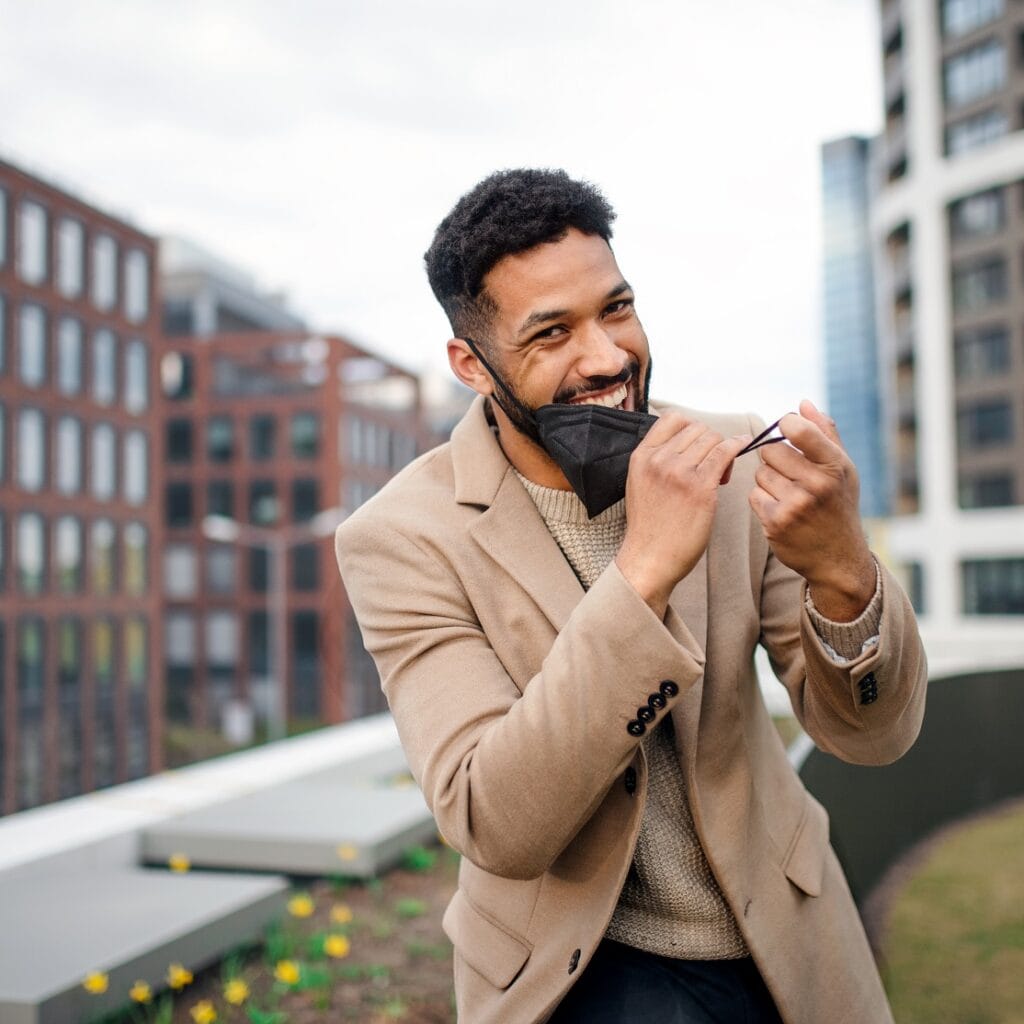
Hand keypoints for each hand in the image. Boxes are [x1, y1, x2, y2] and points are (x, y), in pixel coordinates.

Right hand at [616, 413, 748, 616]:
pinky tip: (742, 445)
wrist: (649, 558)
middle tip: (711, 466)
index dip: (692, 427)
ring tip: (720, 473)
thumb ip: (656, 461)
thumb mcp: (640, 483)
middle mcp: (658, 459)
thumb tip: (689, 443)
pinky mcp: (700, 487)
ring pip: (712, 439)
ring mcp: (678, 472)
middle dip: (709, 441)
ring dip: (722, 449)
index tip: (698, 444)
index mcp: (641, 456)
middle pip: (697, 428)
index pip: (672, 418)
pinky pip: (725, 453)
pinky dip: (737, 446)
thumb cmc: (649, 526)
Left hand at [748, 399, 874, 620]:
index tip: (787, 431)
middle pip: (770, 451)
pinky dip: (764, 500)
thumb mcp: (843, 469)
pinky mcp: (776, 522)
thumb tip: (801, 403)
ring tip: (790, 494)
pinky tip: (782, 510)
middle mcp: (817, 485)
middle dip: (776, 459)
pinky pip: (754, 495)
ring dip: (769, 481)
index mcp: (835, 466)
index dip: (785, 425)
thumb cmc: (838, 504)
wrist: (838, 557)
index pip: (799, 430)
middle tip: (791, 473)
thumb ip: (824, 433)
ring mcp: (795, 505)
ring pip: (760, 473)